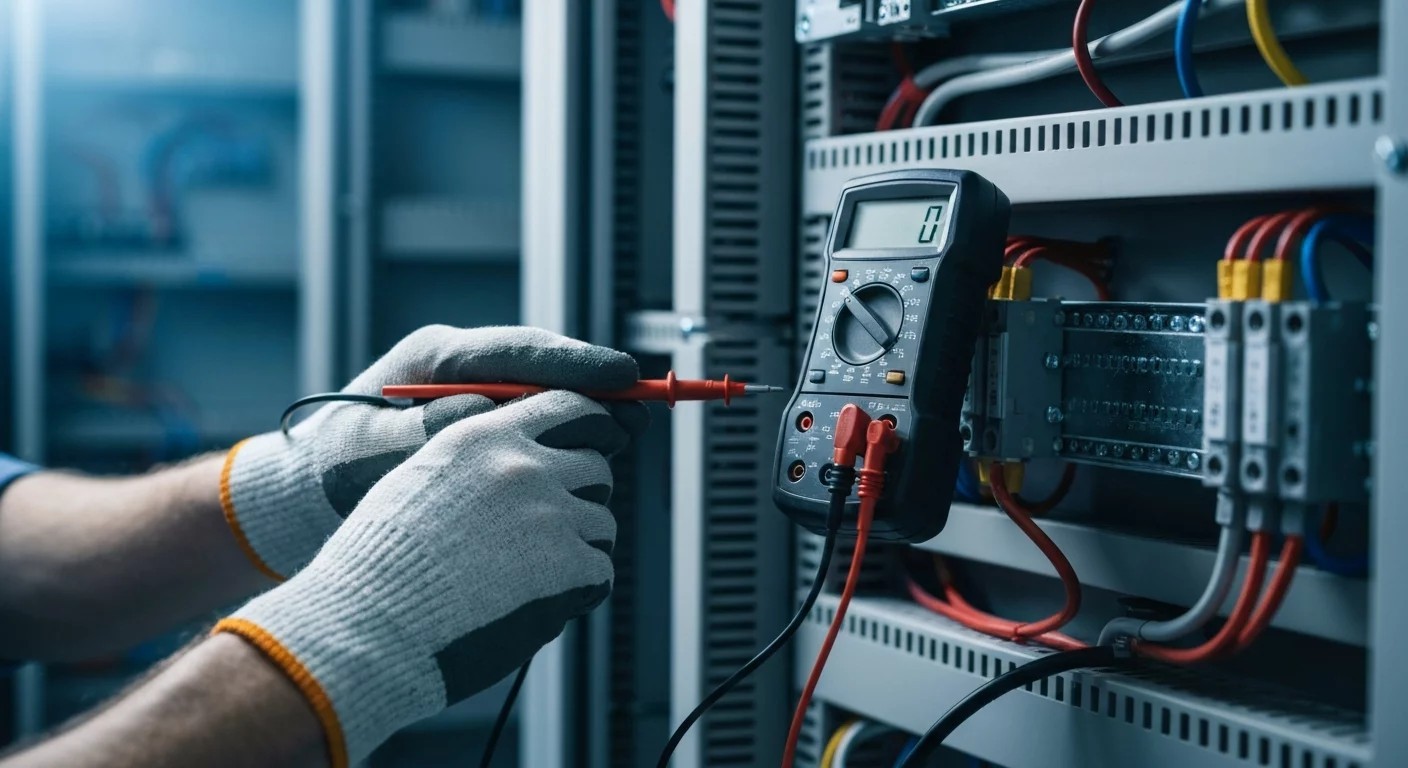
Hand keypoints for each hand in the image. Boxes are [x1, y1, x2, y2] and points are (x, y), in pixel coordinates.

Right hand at [216, 391, 626, 764]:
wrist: (368, 626)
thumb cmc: (380, 565)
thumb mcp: (417, 483)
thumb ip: (473, 464)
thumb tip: (526, 463)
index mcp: (483, 437)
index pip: (566, 406)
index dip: (591, 427)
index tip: (598, 443)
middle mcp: (522, 466)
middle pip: (596, 467)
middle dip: (583, 497)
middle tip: (553, 534)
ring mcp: (551, 514)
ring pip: (601, 524)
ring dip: (579, 550)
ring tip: (530, 580)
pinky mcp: (569, 565)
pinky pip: (599, 572)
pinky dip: (577, 593)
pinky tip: (535, 607)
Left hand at [220, 325, 644, 578]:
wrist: (308, 493)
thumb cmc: (332, 467)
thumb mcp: (369, 451)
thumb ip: (426, 434)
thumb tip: (486, 413)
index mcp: (437, 356)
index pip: (520, 351)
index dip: (577, 363)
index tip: (625, 375)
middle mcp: (464, 368)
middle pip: (546, 368)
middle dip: (595, 388)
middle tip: (639, 412)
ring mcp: (477, 394)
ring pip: (549, 395)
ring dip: (587, 413)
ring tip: (626, 434)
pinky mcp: (484, 423)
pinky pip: (537, 422)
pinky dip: (567, 437)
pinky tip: (593, 456)